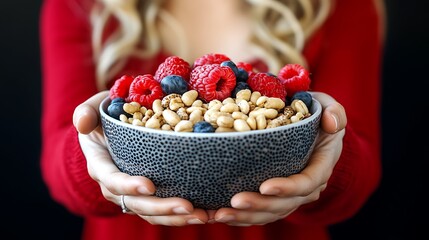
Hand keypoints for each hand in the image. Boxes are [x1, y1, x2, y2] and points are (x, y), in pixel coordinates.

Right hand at [72, 91, 207, 225]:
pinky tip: (205, 214)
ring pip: (151, 213)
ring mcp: (132, 194)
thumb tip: (82, 123)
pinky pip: (162, 212)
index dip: (128, 185)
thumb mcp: (94, 108)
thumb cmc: (106, 115)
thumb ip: (86, 112)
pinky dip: (182, 216)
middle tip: (187, 206)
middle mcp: (114, 186)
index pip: (112, 179)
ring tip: (201, 216)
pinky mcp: (148, 197)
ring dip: (176, 218)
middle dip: (161, 207)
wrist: (112, 130)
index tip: (149, 186)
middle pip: (136, 203)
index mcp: (100, 165)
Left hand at [211, 91, 346, 225]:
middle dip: (260, 205)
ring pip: (269, 213)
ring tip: (220, 214)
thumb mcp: (327, 106)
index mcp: (320, 167)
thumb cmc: (314, 113)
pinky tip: (217, 214)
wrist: (306, 127)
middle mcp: (306, 187)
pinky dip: (240, 216)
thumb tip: (332, 123)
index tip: (265, 186)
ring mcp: (290, 195)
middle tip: (235, 201)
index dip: (288, 188)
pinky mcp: (274, 197)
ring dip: (245, 216)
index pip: (307, 183)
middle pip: (284, 204)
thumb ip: (334, 111)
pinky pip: (259, 213)